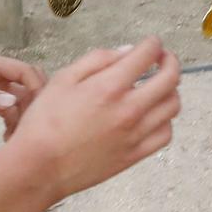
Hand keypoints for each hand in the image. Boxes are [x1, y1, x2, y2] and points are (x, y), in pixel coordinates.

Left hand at [0, 51, 44, 137]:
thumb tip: (12, 103)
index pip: (25, 71)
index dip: (37, 88)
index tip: (39, 113)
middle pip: (25, 85)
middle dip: (33, 104)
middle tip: (29, 129)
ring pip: (16, 99)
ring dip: (20, 116)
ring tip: (16, 138)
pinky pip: (3, 108)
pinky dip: (9, 120)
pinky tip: (6, 136)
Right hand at [3, 38, 179, 204]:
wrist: (39, 167)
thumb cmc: (44, 122)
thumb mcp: (63, 79)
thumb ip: (98, 60)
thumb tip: (126, 52)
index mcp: (110, 87)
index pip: (147, 55)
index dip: (153, 44)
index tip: (151, 44)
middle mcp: (129, 109)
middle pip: (170, 78)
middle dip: (170, 61)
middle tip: (162, 59)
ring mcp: (135, 135)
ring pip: (172, 106)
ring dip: (170, 90)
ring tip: (158, 87)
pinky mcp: (134, 155)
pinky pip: (165, 134)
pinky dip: (165, 120)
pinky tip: (153, 115)